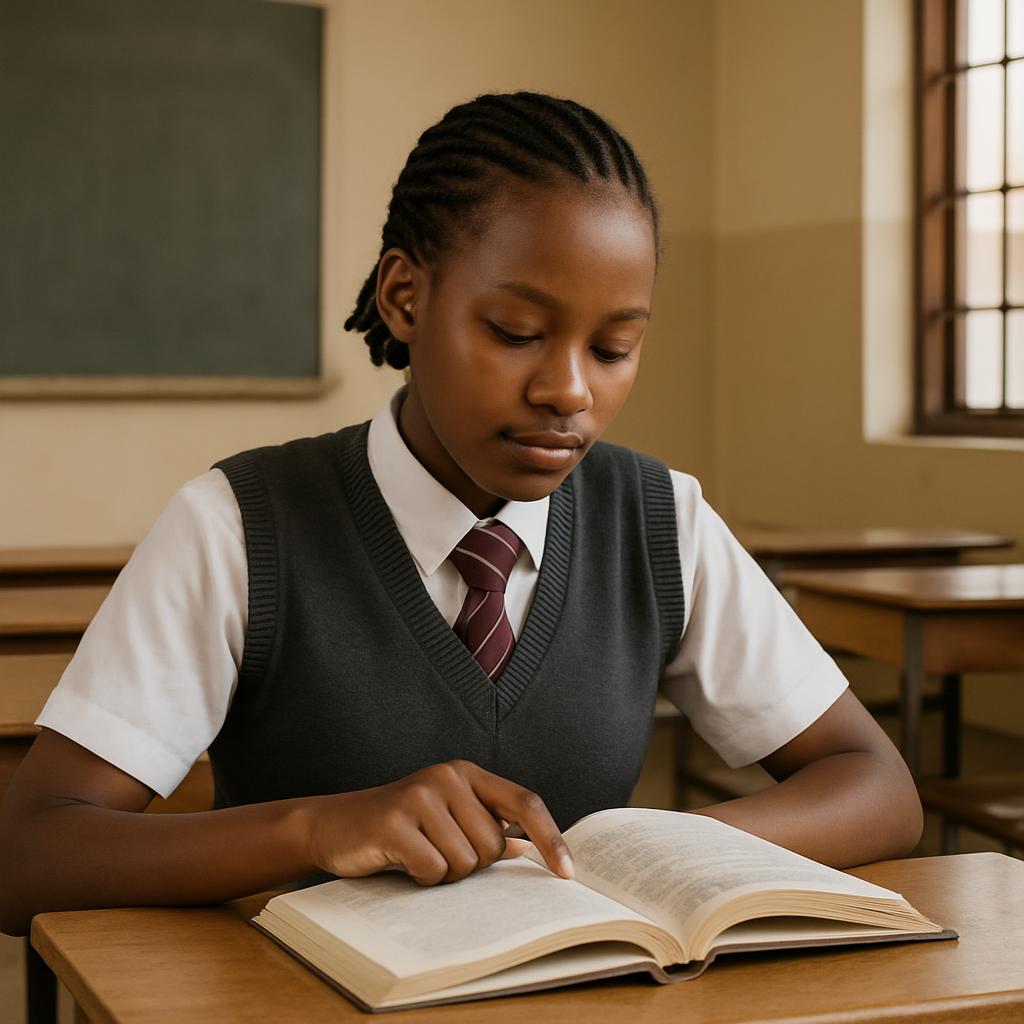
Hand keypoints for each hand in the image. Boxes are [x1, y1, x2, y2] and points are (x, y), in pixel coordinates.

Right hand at [305, 760, 573, 884]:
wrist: (333, 825)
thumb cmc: (400, 828)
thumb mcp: (446, 819)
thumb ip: (486, 827)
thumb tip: (530, 852)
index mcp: (467, 774)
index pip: (524, 802)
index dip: (551, 838)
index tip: (568, 873)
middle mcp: (447, 777)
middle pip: (493, 846)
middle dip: (471, 864)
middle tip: (438, 852)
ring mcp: (420, 795)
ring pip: (465, 862)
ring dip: (444, 874)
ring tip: (417, 855)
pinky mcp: (394, 821)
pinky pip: (432, 869)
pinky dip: (422, 878)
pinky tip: (402, 862)